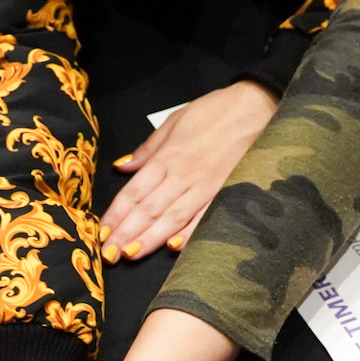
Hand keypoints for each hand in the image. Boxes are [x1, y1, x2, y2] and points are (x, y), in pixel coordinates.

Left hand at [100, 81, 279, 262]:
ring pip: (172, 218)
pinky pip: (206, 218)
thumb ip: (149, 148)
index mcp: (168, 157)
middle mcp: (183, 175)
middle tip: (108, 255)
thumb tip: (122, 167)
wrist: (258, 105)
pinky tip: (174, 248)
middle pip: (149, 210)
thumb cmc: (215, 111)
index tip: (101, 232)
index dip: (116, 214)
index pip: (135, 192)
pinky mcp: (227, 193)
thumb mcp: (175, 120)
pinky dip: (191, 233)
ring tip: (130, 254)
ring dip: (150, 239)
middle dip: (126, 233)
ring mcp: (206, 187)